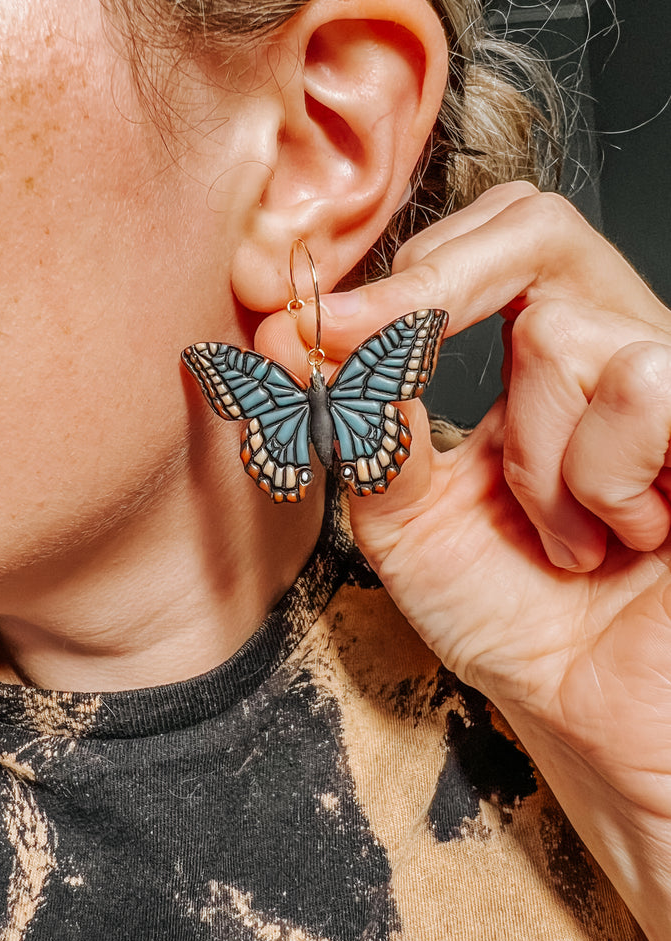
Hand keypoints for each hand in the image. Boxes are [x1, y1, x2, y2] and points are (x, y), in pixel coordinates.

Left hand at [255, 183, 670, 940]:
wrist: (588, 713)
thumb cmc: (507, 616)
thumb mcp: (406, 514)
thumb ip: (370, 424)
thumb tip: (306, 337)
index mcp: (537, 364)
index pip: (483, 244)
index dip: (398, 268)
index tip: (308, 320)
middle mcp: (607, 350)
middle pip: (536, 226)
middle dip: (435, 288)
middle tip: (376, 343)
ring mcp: (670, 386)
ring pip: (572, 334)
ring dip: (535, 457)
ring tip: (563, 539)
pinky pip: (645, 388)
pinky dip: (601, 480)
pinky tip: (624, 538)